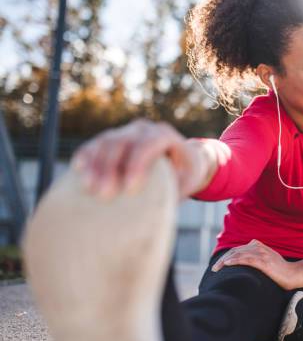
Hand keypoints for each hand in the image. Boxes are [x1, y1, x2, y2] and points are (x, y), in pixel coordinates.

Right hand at [71, 119, 213, 199]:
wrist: (181, 160)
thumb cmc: (185, 175)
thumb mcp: (186, 183)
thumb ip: (173, 190)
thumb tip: (156, 210)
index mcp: (165, 136)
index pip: (149, 144)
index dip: (137, 164)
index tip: (129, 190)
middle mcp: (144, 129)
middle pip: (123, 142)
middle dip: (111, 168)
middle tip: (104, 195)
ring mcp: (126, 131)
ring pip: (106, 142)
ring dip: (95, 165)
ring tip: (89, 189)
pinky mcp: (112, 139)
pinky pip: (95, 144)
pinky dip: (86, 155)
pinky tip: (78, 169)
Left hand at [211, 239, 300, 289]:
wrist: (294, 274)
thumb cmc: (281, 271)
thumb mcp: (267, 262)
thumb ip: (257, 260)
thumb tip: (245, 267)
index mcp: (258, 246)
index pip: (238, 249)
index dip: (227, 256)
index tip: (219, 265)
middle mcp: (259, 247)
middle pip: (235, 251)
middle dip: (223, 259)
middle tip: (214, 269)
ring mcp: (261, 254)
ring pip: (238, 254)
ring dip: (225, 261)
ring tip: (217, 268)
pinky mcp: (264, 261)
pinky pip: (246, 259)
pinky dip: (235, 260)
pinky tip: (227, 264)